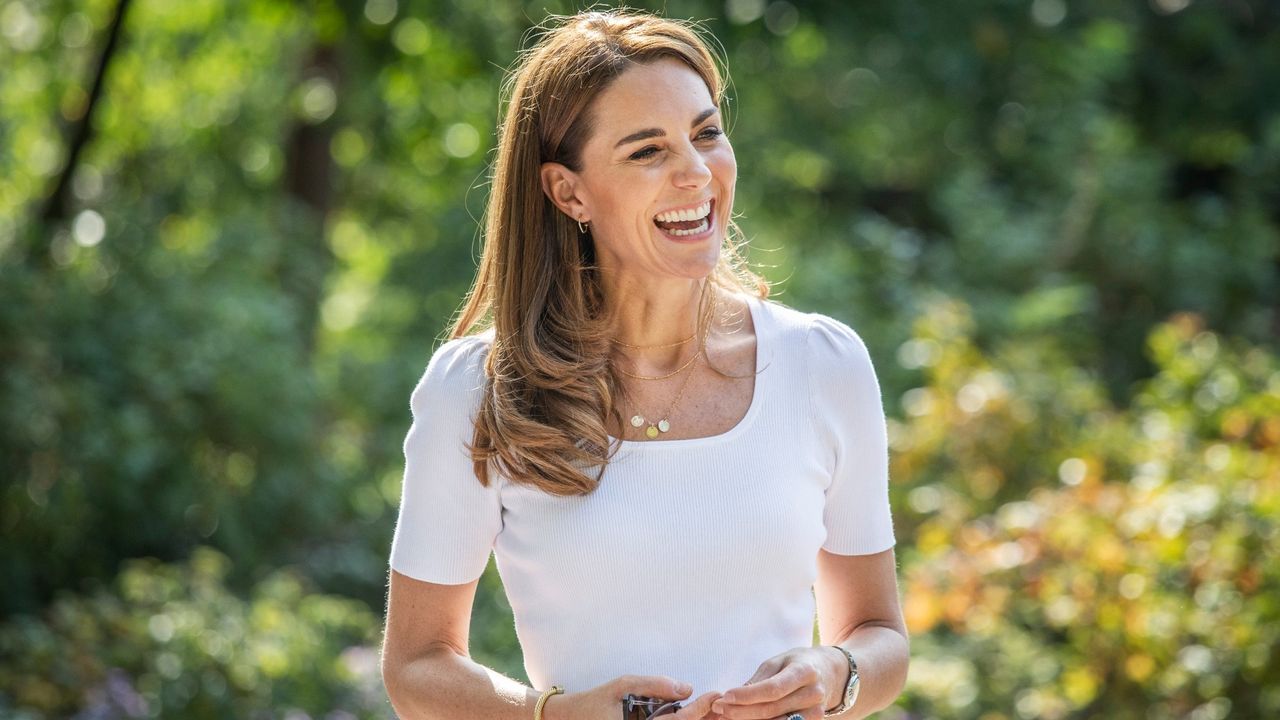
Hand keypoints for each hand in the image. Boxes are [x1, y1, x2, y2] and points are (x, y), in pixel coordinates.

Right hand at [545, 674, 721, 719]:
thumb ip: (653, 685)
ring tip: (719, 711)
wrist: (571, 719)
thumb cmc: (595, 702)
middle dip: (706, 719)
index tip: (716, 695)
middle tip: (727, 706)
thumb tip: (685, 688)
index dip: (700, 708)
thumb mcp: (622, 685)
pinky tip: (699, 716)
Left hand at [709, 647, 841, 719]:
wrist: (830, 673)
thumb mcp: (779, 661)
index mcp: (804, 672)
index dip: (747, 695)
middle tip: (720, 708)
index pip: (773, 688)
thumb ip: (759, 679)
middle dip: (742, 711)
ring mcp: (816, 712)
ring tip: (728, 716)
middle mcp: (813, 694)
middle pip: (772, 709)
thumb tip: (733, 696)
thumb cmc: (797, 663)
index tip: (725, 697)